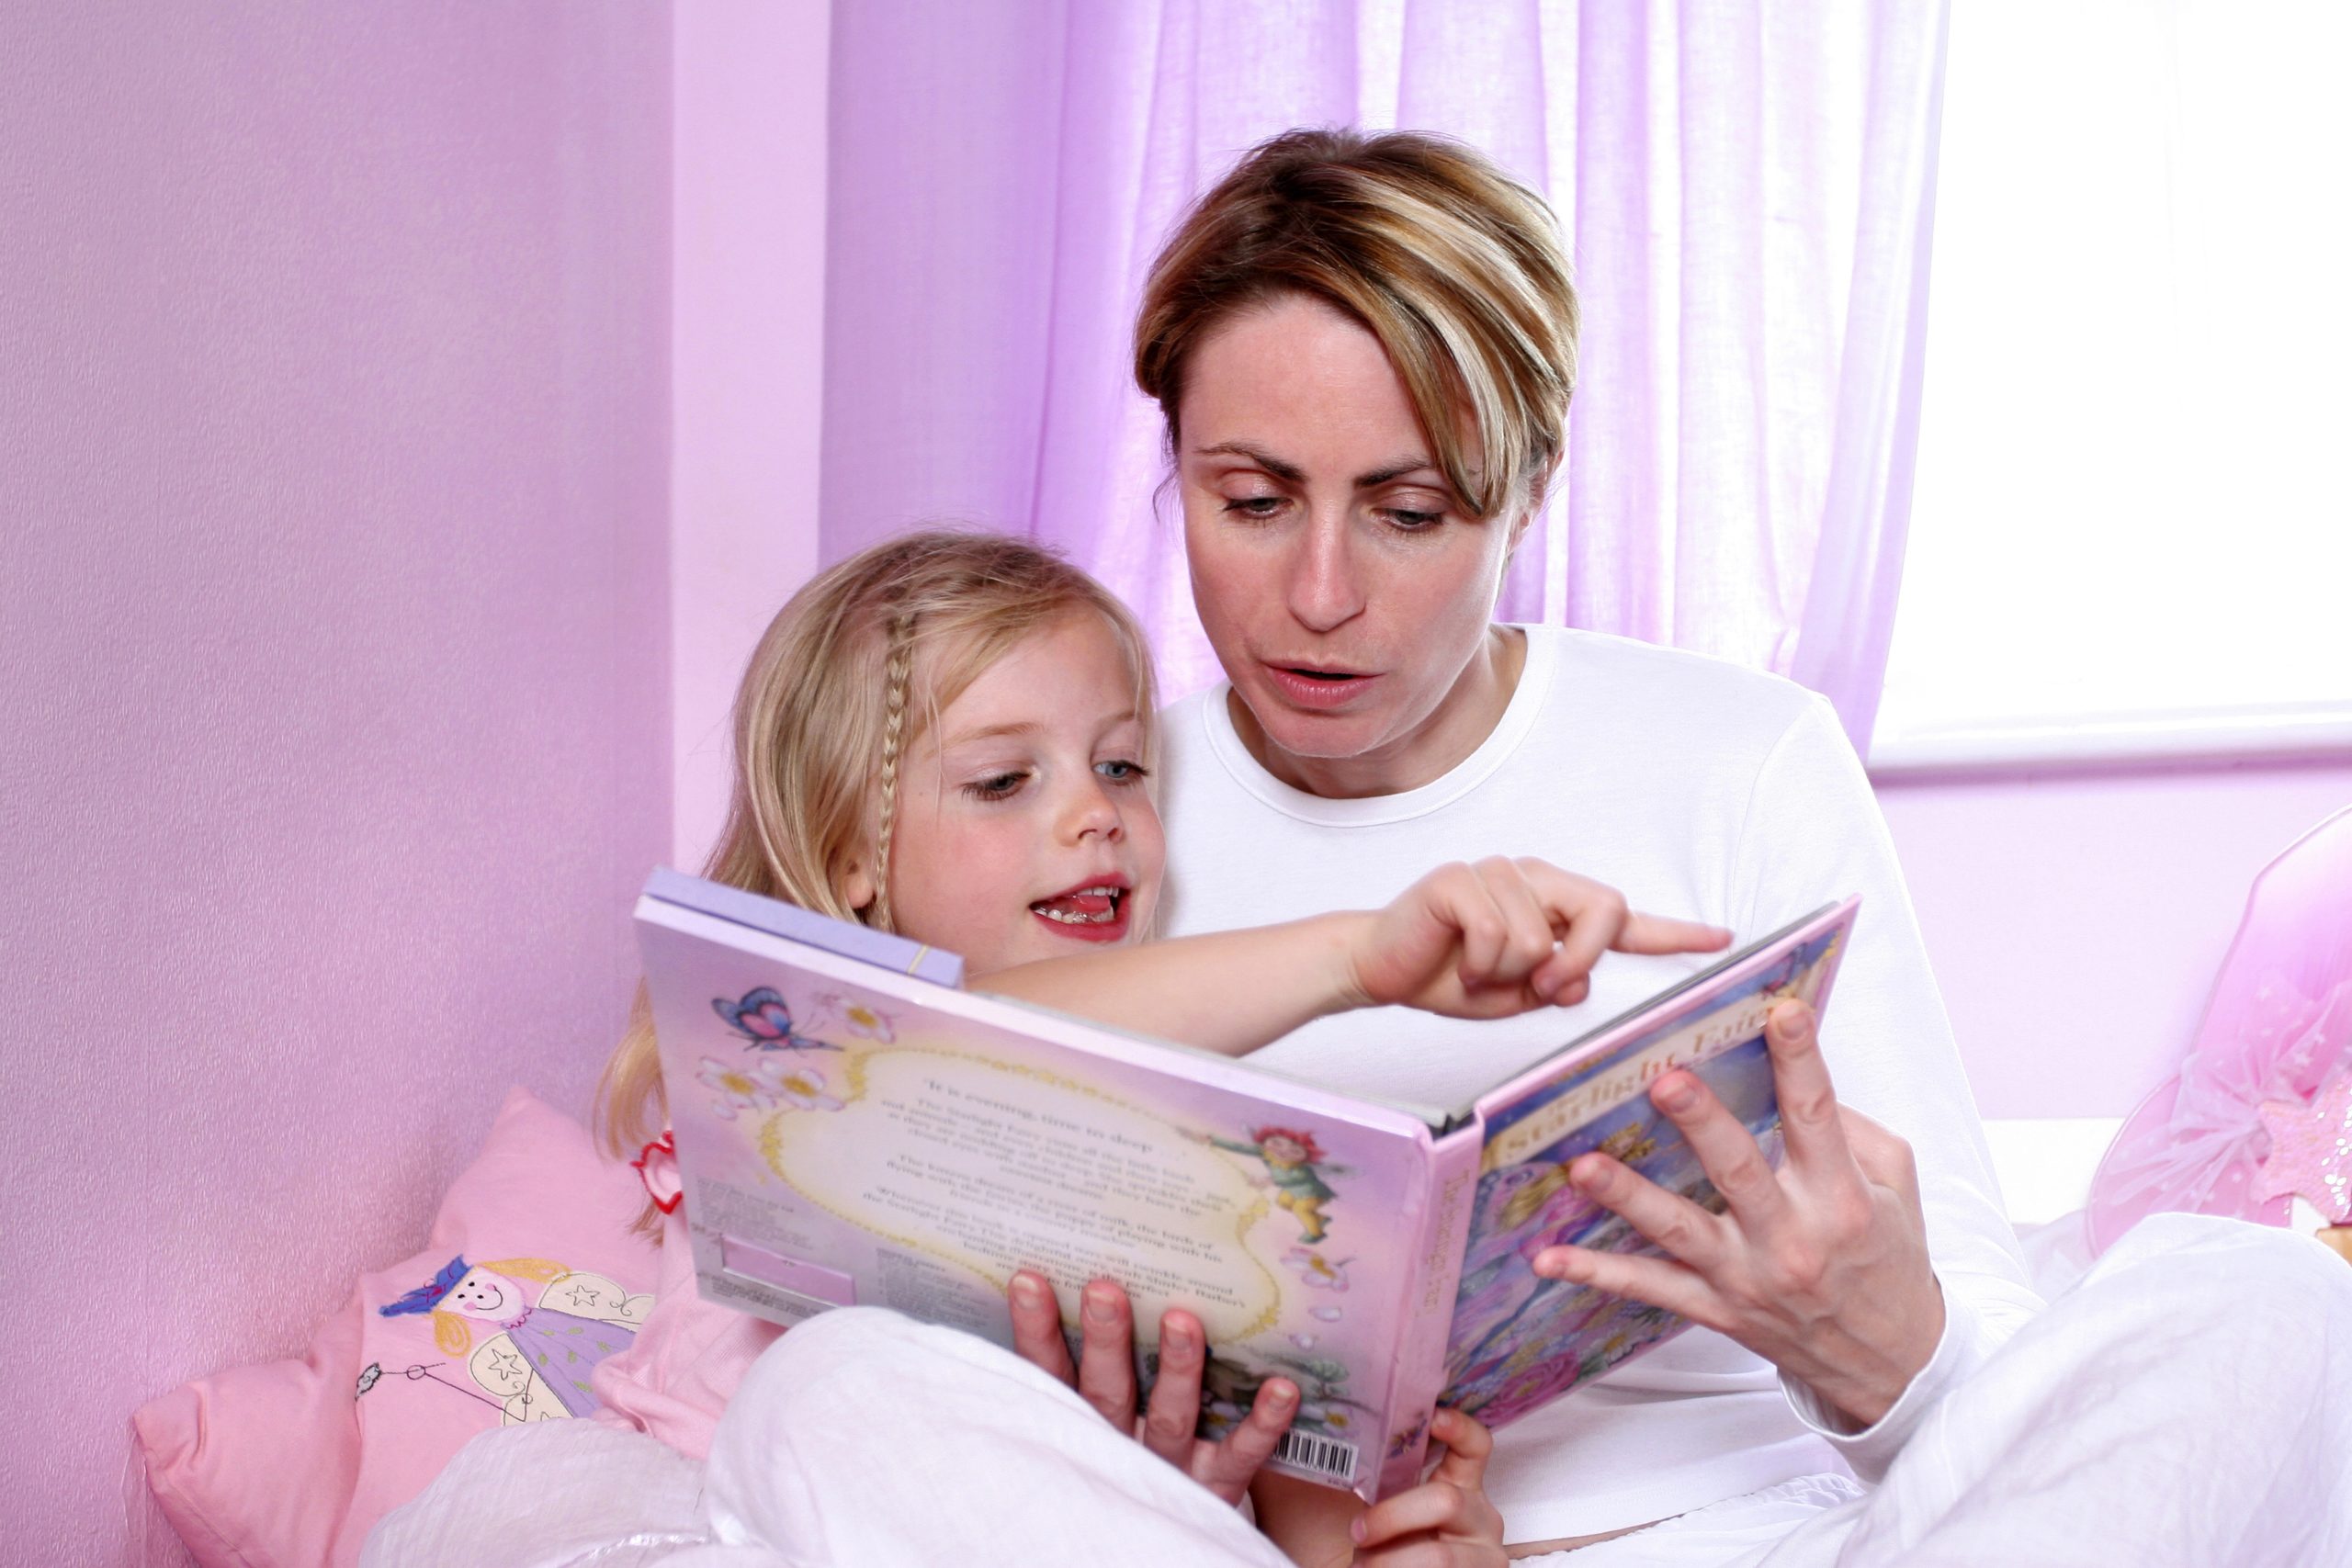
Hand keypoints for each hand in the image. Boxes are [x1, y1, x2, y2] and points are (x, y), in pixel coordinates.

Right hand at [1006, 1271, 1297, 1505]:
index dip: (1037, 1332)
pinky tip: (1282, 1386)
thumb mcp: (1094, 1410)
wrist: (1165, 1532)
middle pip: (1109, 1394)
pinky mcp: (1218, 1486)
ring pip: (1171, 1418)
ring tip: (1181, 1320)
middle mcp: (1123, 1447)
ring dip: (1177, 1369)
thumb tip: (1077, 1274)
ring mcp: (1172, 1468)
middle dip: (1105, 1341)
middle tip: (1102, 1289)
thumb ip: (1087, 1363)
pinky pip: (1241, 1453)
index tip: (1029, 1279)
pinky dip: (1261, 1422)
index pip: (1051, 1376)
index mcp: (1085, 1423)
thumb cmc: (1129, 1444)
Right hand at [1346, 858, 1728, 1018]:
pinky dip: (1476, 965)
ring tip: (1472, 971)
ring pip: (1539, 939)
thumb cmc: (1450, 978)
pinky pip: (1495, 933)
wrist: (1379, 969)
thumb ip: (1556, 984)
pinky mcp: (1459, 879)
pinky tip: (1454, 963)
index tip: (1722, 938)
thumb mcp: (1518, 995)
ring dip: (1504, 974)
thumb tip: (1576, 978)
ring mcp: (1497, 872)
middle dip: (1581, 959)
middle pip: (1602, 910)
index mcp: (1554, 906)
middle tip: (1539, 986)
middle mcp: (1534, 879)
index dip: (1674, 932)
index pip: (1622, 919)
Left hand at [1349, 1408, 1505, 1565]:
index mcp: (1455, 1482)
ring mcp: (1480, 1555)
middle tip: (1357, 1532)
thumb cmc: (1354, 1538)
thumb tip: (1315, 1404)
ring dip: (1390, 1562)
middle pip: (1447, 1501)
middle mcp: (1476, 1515)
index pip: (1474, 1446)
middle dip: (1393, 1517)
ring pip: (1440, 1556)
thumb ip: (1348, 1458)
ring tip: (1361, 1566)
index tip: (1433, 1418)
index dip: (1460, 1428)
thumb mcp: (1352, 1496)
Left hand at [1530, 1000, 1942, 1425]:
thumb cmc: (1889, 1261)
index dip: (1799, 1060)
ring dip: (1627, 1197)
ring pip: (1679, 1231)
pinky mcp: (1718, 1309)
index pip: (1817, 1116)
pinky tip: (1549, 1258)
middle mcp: (1792, 1237)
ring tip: (1582, 1167)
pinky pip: (1650, 1288)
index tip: (1781, 1011)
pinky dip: (1597, 1274)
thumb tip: (1793, 1077)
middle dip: (1700, 1122)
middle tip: (1664, 1081)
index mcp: (1842, 1198)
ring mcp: (1748, 1277)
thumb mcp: (1897, 1189)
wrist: (1891, 1365)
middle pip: (1738, 1170)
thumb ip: (1853, 1131)